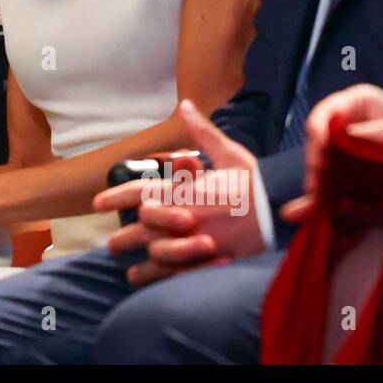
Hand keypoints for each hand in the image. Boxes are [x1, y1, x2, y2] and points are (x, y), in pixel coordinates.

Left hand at [95, 100, 263, 286]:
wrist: (285, 214)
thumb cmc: (256, 183)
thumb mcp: (231, 153)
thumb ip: (202, 132)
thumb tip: (185, 104)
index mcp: (188, 190)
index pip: (141, 193)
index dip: (115, 197)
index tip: (96, 203)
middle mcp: (188, 217)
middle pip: (142, 228)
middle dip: (123, 236)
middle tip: (112, 242)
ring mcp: (197, 242)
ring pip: (155, 253)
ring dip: (136, 258)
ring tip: (123, 261)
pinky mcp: (210, 261)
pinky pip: (175, 273)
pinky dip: (155, 277)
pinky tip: (144, 278)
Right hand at [283, 84, 382, 222]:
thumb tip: (351, 132)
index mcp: (356, 104)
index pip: (324, 113)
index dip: (316, 133)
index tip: (319, 155)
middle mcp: (344, 124)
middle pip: (317, 143)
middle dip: (315, 165)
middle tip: (316, 185)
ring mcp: (343, 151)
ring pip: (319, 166)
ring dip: (316, 184)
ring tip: (318, 200)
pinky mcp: (346, 175)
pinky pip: (327, 185)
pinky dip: (319, 199)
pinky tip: (309, 211)